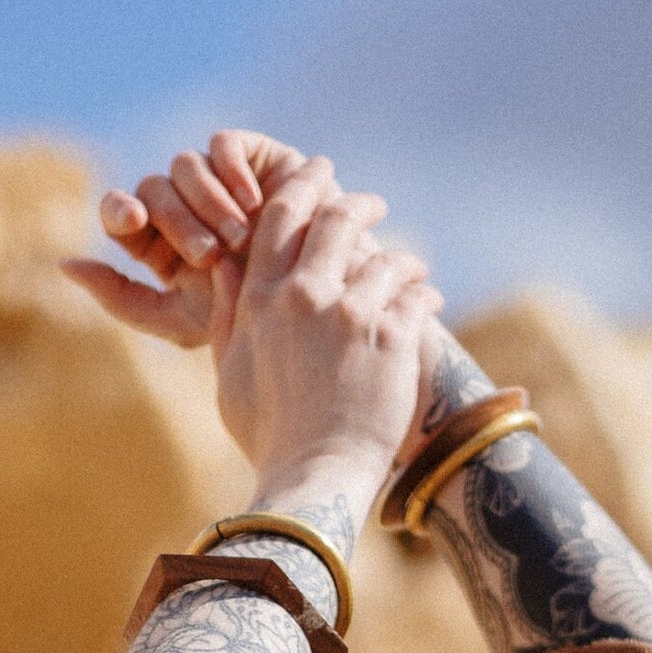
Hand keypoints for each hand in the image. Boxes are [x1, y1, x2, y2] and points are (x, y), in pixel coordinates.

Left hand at [62, 132, 389, 349]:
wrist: (325, 306)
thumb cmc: (253, 325)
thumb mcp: (184, 322)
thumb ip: (124, 300)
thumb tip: (62, 265)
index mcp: (160, 245)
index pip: (122, 214)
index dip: (120, 212)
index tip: (132, 224)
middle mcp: (183, 207)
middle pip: (153, 191)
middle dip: (177, 223)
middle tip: (210, 256)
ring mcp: (216, 179)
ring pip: (185, 168)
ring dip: (206, 204)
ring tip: (239, 240)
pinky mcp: (251, 155)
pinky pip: (222, 147)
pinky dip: (230, 172)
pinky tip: (251, 205)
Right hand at [212, 166, 441, 512]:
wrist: (315, 478)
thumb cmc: (269, 438)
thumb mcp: (230, 375)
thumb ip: (228, 314)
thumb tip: (224, 264)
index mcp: (262, 299)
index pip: (280, 217)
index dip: (303, 186)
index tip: (320, 175)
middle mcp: (306, 295)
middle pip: (335, 220)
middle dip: (356, 204)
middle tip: (371, 204)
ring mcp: (351, 314)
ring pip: (382, 257)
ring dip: (399, 256)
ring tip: (410, 264)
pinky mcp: (392, 338)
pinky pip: (414, 294)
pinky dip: (422, 291)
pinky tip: (428, 296)